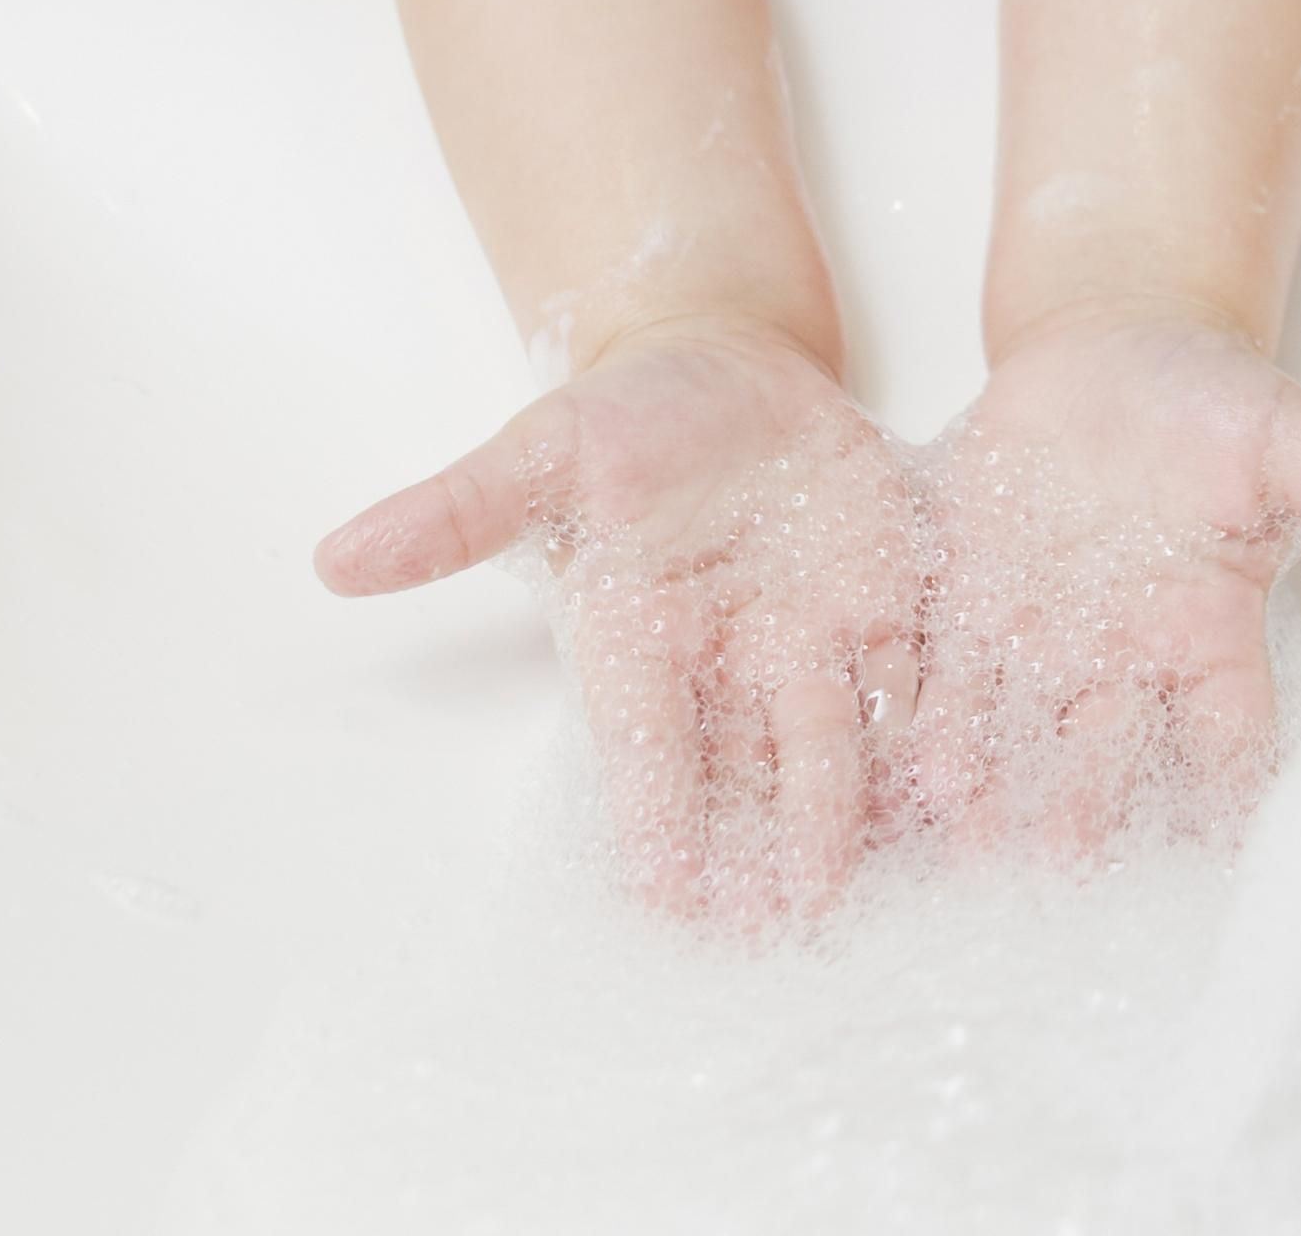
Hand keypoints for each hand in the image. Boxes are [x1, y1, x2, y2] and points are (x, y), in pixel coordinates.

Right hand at [318, 314, 925, 930]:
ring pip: (840, 743)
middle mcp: (727, 663)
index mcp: (637, 641)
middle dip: (768, 850)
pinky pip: (918, 675)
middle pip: (749, 772)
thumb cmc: (621, 421)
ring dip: (855, 814)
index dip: (652, 820)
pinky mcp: (890, 603)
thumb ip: (454, 510)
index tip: (663, 900)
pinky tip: (966, 784)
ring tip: (873, 886)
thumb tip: (333, 559)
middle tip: (788, 930)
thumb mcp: (541, 450)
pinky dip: (939, 730)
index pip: (642, 749)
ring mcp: (812, 640)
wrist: (725, 370)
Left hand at [898, 314, 1300, 854]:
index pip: (1229, 742)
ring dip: (997, 787)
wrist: (1107, 345)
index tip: (1224, 863)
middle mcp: (1122, 661)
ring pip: (1019, 732)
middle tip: (1071, 862)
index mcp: (1207, 637)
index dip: (1228, 803)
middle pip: (1111, 755)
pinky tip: (907, 763)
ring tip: (972, 836)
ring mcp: (1040, 640)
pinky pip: (944, 675)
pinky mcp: (967, 606)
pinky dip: (928, 720)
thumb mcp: (1288, 437)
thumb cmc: (1207, 392)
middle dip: (1091, 809)